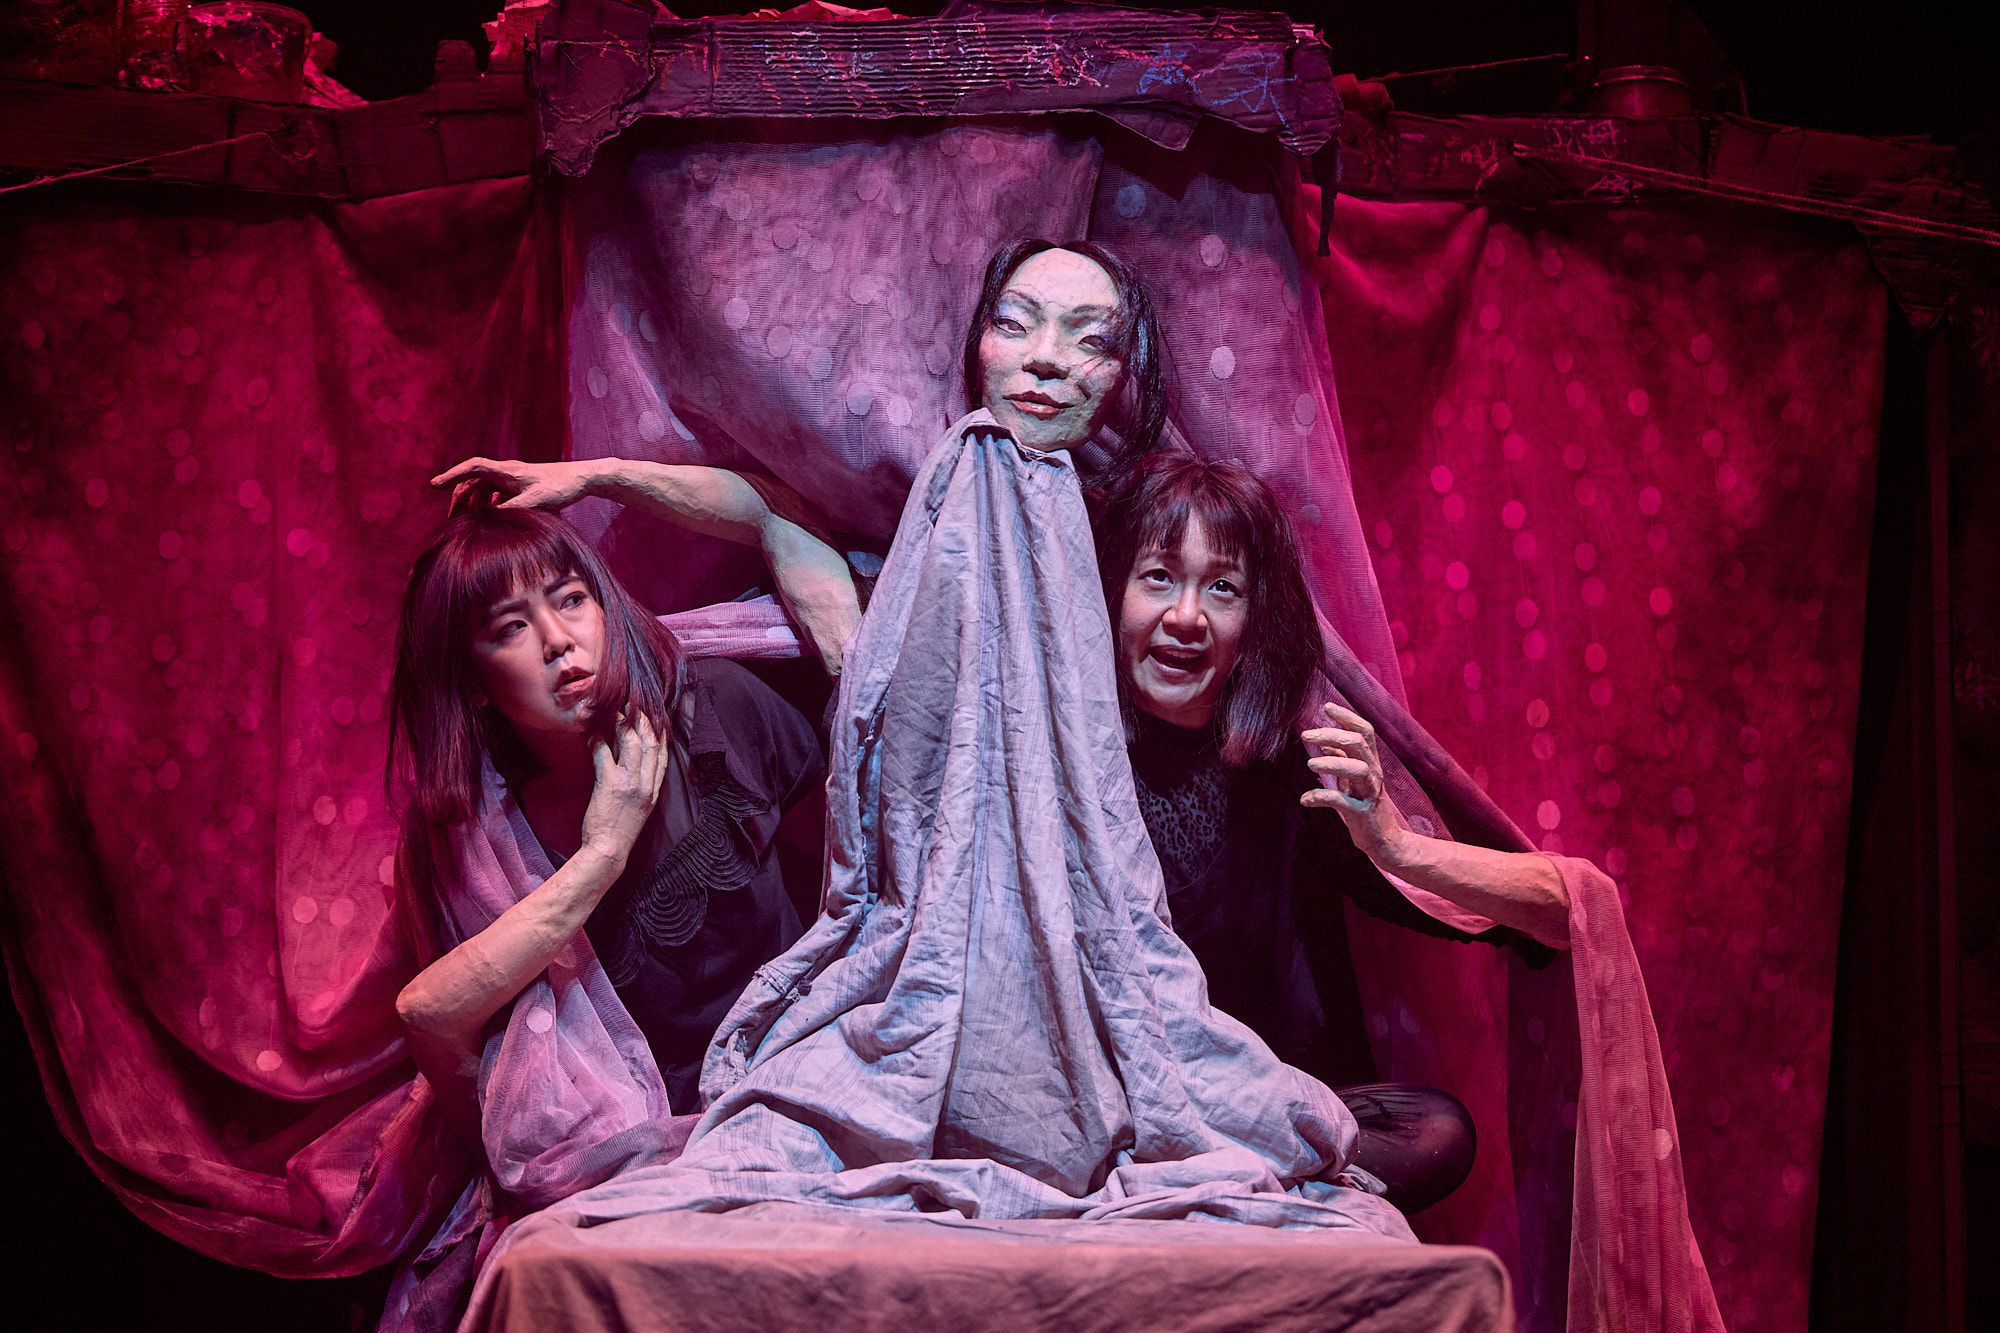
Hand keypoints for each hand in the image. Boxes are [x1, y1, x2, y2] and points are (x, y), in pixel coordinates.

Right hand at [432, 458, 599, 512]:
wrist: (582, 479)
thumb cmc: (560, 487)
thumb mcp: (536, 502)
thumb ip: (511, 510)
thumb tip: (490, 519)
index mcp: (507, 471)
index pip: (472, 468)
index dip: (451, 475)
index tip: (434, 485)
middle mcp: (506, 472)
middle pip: (474, 482)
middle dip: (459, 499)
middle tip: (450, 520)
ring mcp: (513, 479)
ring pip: (484, 490)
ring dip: (474, 505)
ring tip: (468, 524)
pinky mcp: (520, 487)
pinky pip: (496, 494)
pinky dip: (488, 506)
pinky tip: (490, 520)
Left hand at [579, 713, 668, 864]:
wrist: (609, 850)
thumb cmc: (620, 830)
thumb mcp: (640, 807)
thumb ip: (640, 785)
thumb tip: (630, 762)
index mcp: (654, 790)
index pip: (662, 756)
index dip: (660, 733)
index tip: (655, 717)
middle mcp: (646, 784)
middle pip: (651, 744)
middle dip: (644, 721)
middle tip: (635, 705)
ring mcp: (629, 783)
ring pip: (632, 744)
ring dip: (623, 724)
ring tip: (615, 712)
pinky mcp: (610, 785)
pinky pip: (605, 754)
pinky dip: (598, 741)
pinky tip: (592, 734)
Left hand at [1300, 701, 1400, 853]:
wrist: (1384, 841)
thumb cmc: (1365, 806)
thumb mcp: (1353, 781)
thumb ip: (1342, 762)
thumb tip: (1325, 746)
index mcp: (1371, 763)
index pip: (1365, 732)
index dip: (1347, 717)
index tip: (1326, 707)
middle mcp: (1374, 774)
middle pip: (1359, 744)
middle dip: (1332, 735)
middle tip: (1306, 735)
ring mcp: (1370, 793)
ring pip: (1357, 769)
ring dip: (1332, 763)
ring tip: (1310, 764)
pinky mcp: (1363, 814)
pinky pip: (1343, 802)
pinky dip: (1322, 797)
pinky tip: (1305, 799)